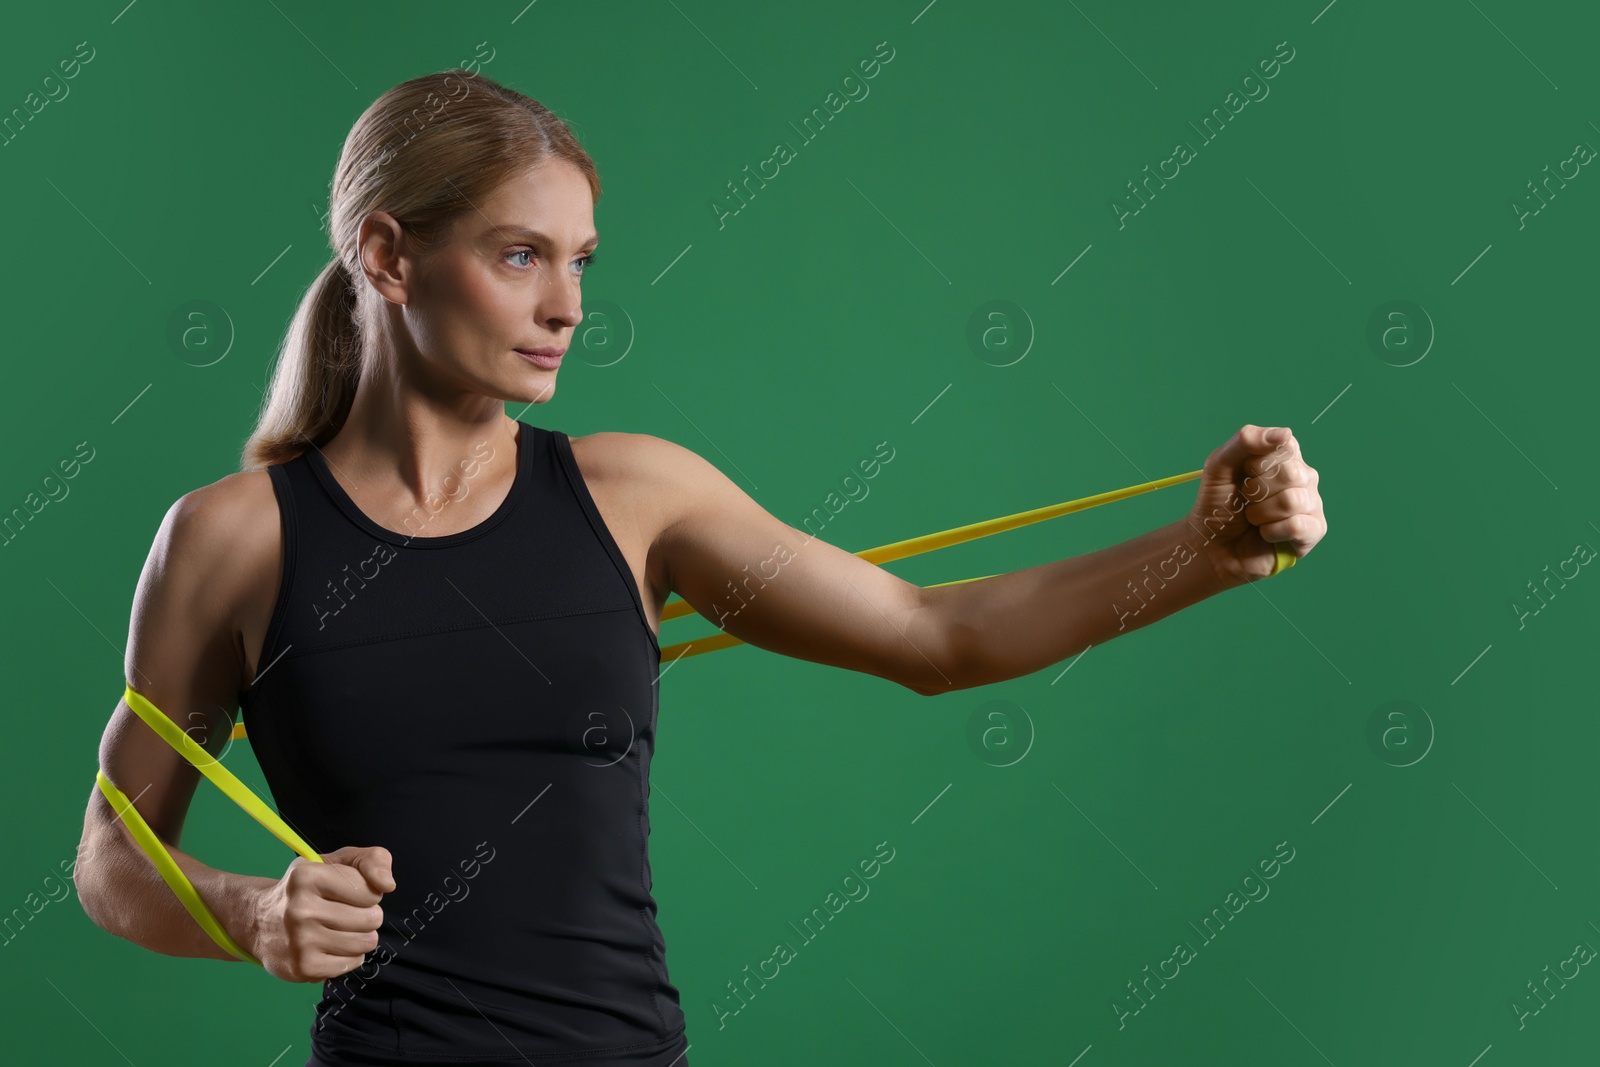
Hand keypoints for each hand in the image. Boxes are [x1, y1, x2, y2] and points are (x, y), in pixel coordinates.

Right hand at [250, 844, 395, 982]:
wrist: (257, 922)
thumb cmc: (305, 889)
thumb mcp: (335, 862)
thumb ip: (371, 860)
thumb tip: (387, 884)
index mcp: (307, 876)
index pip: (371, 890)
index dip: (368, 892)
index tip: (349, 893)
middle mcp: (300, 909)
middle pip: (373, 918)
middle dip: (367, 915)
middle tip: (345, 913)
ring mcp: (300, 941)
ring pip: (366, 942)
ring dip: (360, 936)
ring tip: (339, 929)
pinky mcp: (303, 967)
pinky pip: (352, 962)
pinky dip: (348, 955)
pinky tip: (329, 946)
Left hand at [1186, 424, 1324, 587]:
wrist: (1211, 544)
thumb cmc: (1219, 503)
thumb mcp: (1220, 464)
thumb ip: (1246, 440)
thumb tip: (1285, 433)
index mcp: (1286, 456)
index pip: (1284, 446)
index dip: (1255, 464)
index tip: (1244, 474)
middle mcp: (1304, 477)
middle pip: (1290, 474)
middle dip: (1256, 490)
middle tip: (1247, 501)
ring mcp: (1312, 503)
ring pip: (1292, 501)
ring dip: (1260, 513)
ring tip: (1254, 519)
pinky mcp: (1314, 531)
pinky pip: (1297, 526)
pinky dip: (1271, 532)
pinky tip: (1265, 534)